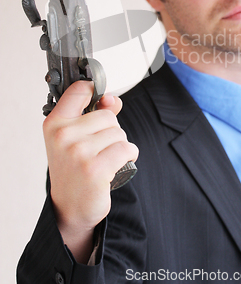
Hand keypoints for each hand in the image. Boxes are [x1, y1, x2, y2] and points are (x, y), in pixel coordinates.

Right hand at [43, 81, 137, 261]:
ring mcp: (78, 152)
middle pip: (108, 116)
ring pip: (119, 133)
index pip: (78, 90)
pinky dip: (129, 155)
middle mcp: (63, 136)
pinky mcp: (95, 169)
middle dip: (111, 131)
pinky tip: (118, 164)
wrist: (70, 206)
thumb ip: (94, 113)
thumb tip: (113, 99)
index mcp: (55, 124)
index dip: (94, 90)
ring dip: (120, 146)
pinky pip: (125, 148)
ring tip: (105, 159)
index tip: (99, 97)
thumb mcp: (75, 137)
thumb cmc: (73, 169)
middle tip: (99, 148)